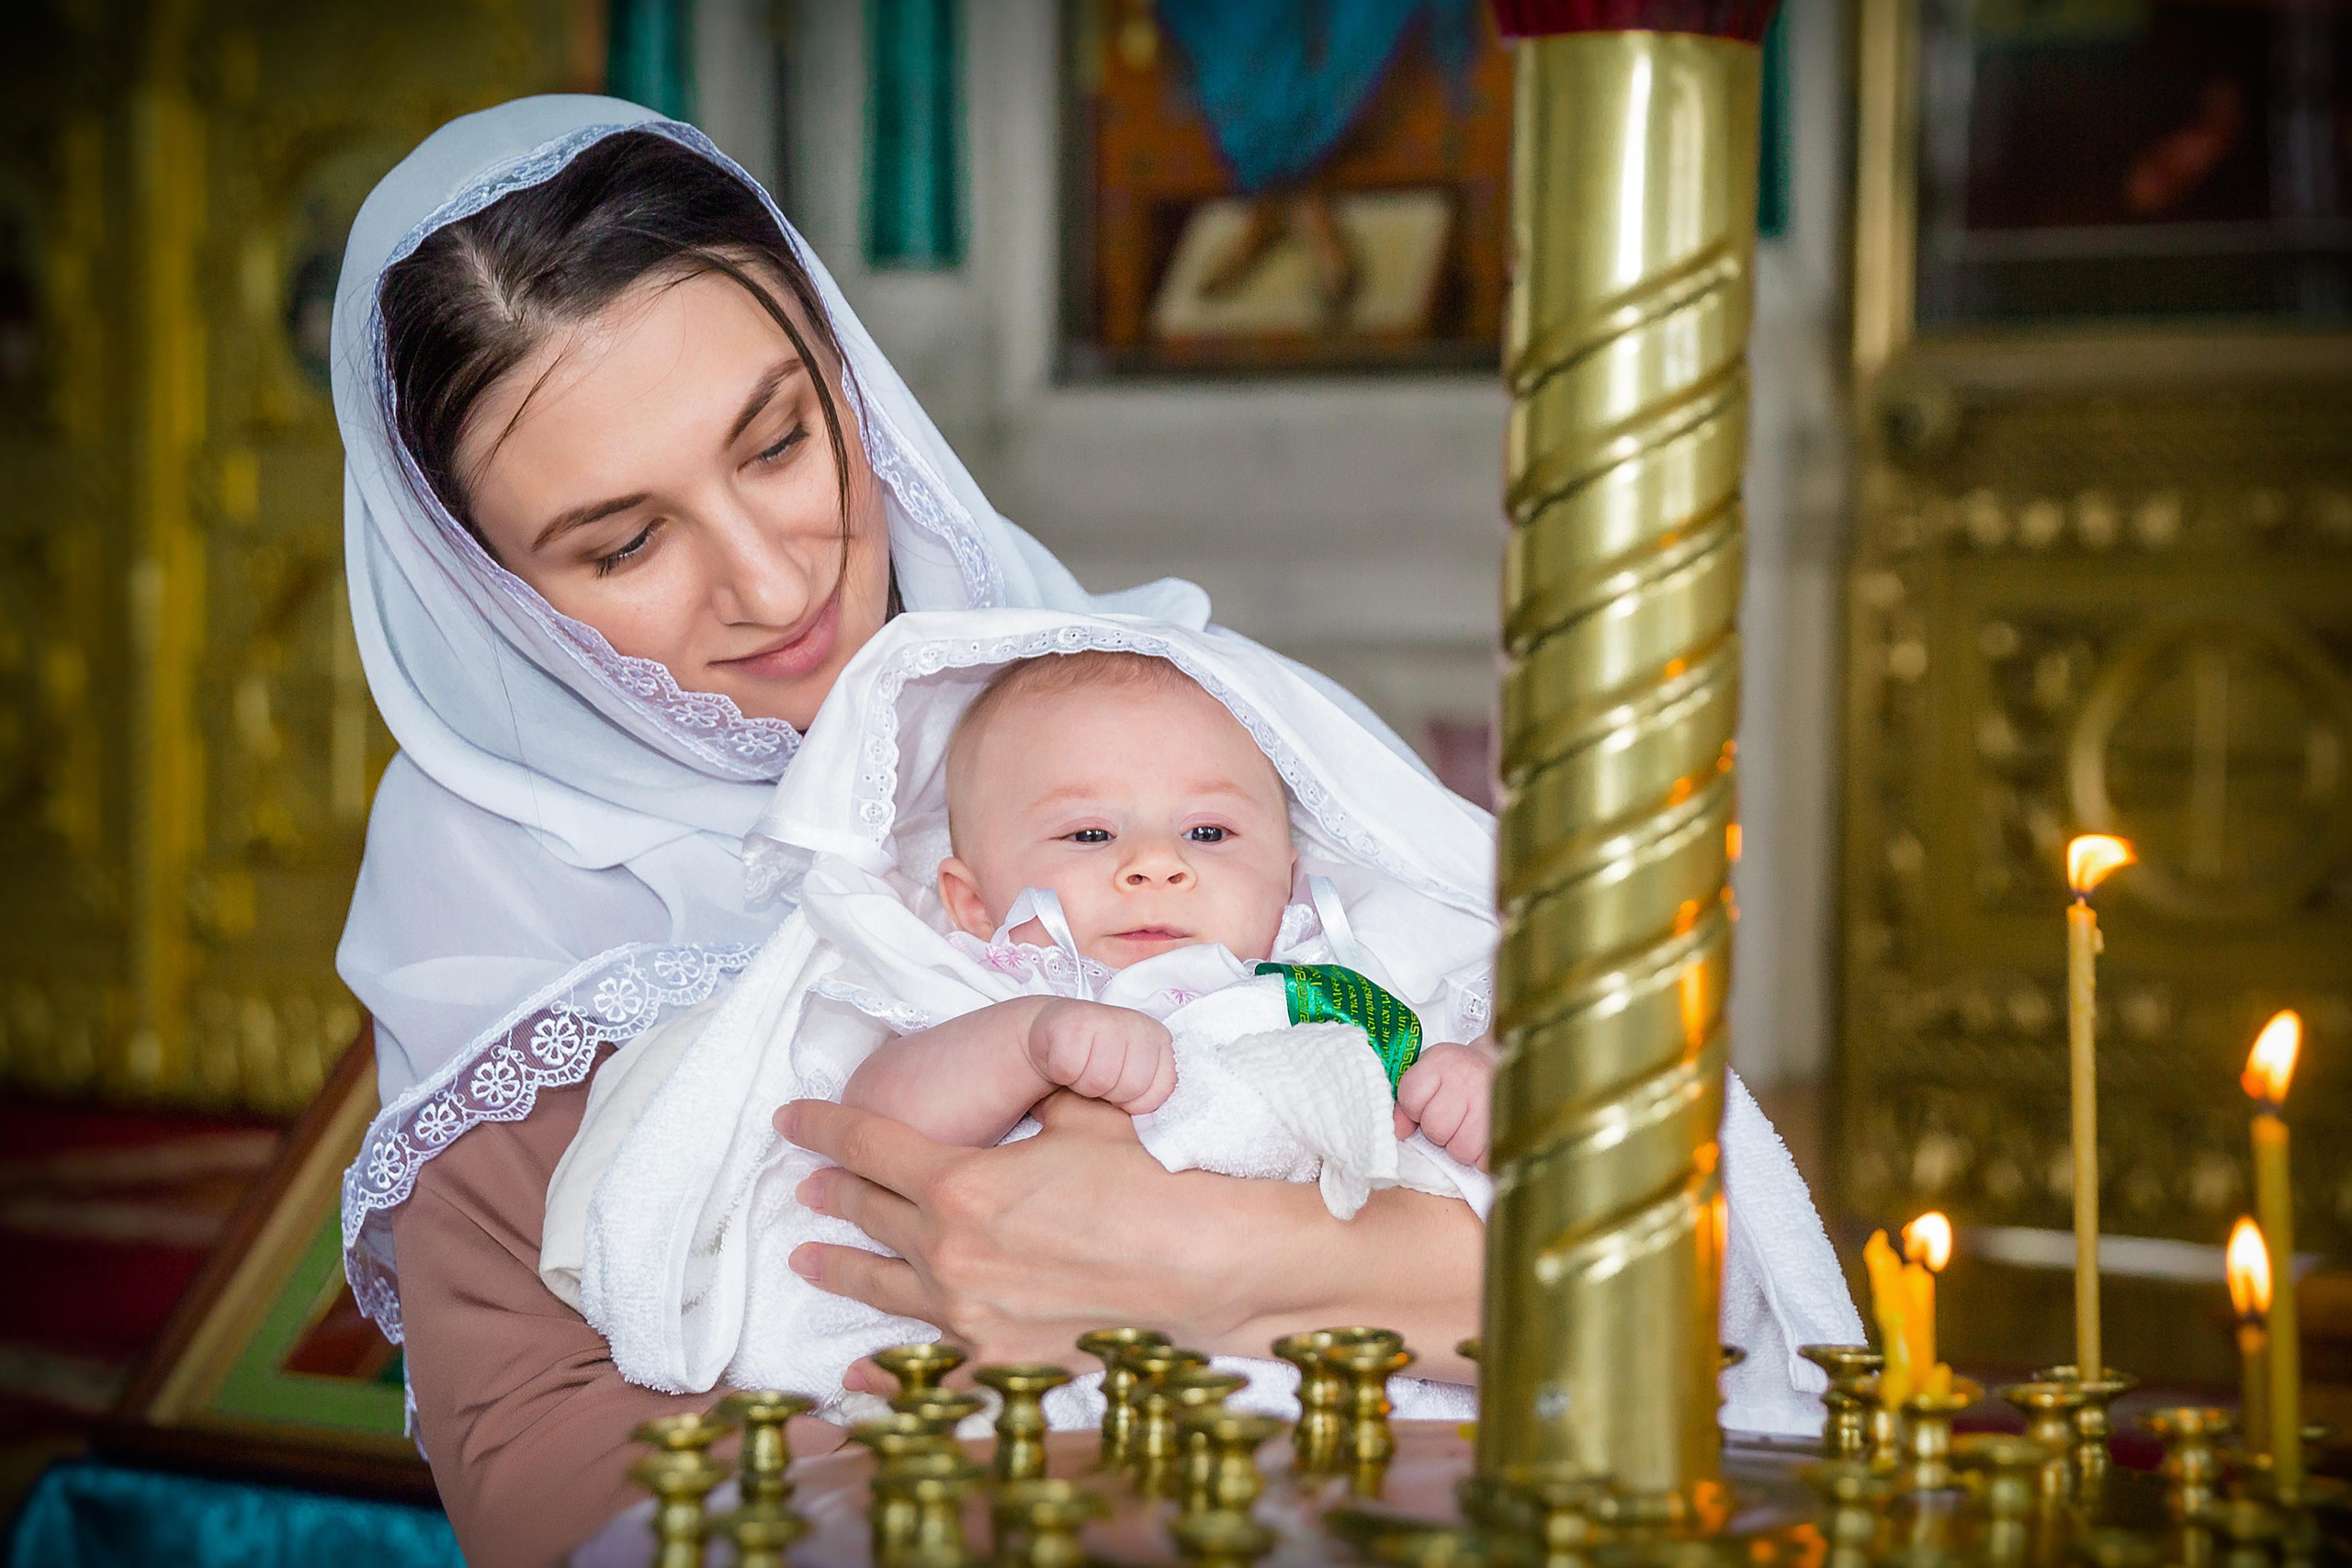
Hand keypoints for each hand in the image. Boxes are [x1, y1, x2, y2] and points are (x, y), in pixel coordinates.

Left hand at [780, 1092, 1221, 1369]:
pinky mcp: (995, 1360)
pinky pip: (923, 1364)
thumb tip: (1027, 1087)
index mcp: (960, 1183)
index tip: (791, 1120)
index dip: (824, 1128)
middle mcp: (949, 1251)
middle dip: (833, 1192)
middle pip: (869, 1213)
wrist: (1198, 1267)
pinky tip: (857, 1368)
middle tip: (808, 1185)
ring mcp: (968, 1312)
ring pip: (882, 1283)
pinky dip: (885, 1368)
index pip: (868, 1146)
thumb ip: (1037, 1097)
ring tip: (809, 1259)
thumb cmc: (1148, 1184)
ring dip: (840, 1265)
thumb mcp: (1084, 1115)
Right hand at [1024, 999, 1175, 1113]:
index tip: (1117, 1086)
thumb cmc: (1094, 1061)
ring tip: (1079, 1068)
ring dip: (1081, 1085)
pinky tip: (1062, 1058)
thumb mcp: (1131, 1076)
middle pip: (1130, 1087)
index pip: (1159, 1091)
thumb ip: (1150, 1091)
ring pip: (1099, 1081)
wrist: (1051, 1032)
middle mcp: (1137, 1024)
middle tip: (1094, 1076)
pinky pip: (1069, 1070)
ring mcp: (1106, 1018)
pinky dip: (1061, 1072)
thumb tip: (1159, 1127)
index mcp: (1158, 1038)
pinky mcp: (1073, 1022)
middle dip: (1107, 1094)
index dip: (1132, 1102)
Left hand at [1394, 1041, 1495, 1168]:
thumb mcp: (1428, 1075)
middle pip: (1435, 1129)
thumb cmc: (1458, 1075)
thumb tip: (1399, 1133)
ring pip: (1461, 1150)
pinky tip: (1484, 1137)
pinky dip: (1482, 1157)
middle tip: (1450, 1119)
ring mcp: (1491, 1102)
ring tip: (1467, 1128)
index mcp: (1441, 1062)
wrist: (1505, 1066)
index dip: (1414, 1109)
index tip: (1427, 1104)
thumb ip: (1407, 1102)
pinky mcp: (1510, 1127)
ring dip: (1461, 1146)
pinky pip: (1486, 1161)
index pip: (1410, 1098)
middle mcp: (1467, 1078)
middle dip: (1438, 1132)